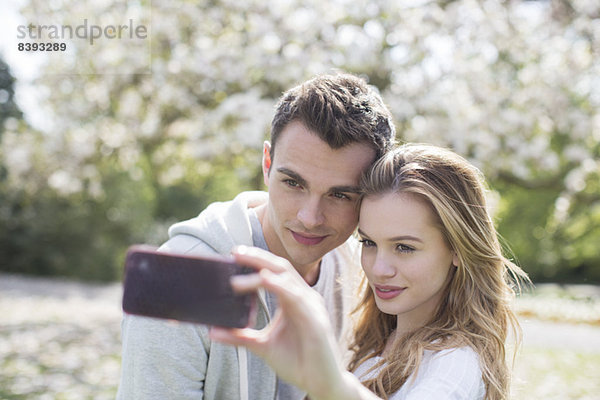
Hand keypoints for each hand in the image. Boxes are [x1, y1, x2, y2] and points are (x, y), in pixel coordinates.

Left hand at [209, 246, 346, 398]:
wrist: (321, 383)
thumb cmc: (298, 361)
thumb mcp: (262, 345)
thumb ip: (240, 336)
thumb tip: (212, 331)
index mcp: (293, 299)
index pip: (274, 271)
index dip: (256, 261)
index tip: (234, 255)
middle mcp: (304, 298)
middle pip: (281, 267)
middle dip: (258, 257)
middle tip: (235, 252)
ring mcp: (312, 307)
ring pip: (287, 278)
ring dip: (261, 273)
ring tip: (237, 278)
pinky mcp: (316, 320)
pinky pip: (298, 297)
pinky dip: (280, 286)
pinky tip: (264, 281)